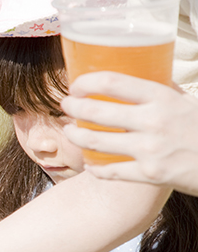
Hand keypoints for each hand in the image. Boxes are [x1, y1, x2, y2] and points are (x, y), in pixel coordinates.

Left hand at [61, 71, 197, 195]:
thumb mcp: (187, 102)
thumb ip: (162, 93)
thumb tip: (140, 76)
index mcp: (163, 98)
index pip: (112, 83)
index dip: (86, 83)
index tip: (76, 85)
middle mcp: (154, 122)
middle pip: (96, 112)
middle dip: (73, 108)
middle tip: (66, 106)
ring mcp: (150, 150)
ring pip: (96, 142)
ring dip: (76, 136)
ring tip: (70, 132)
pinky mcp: (150, 175)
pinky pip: (110, 172)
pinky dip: (95, 168)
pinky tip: (89, 164)